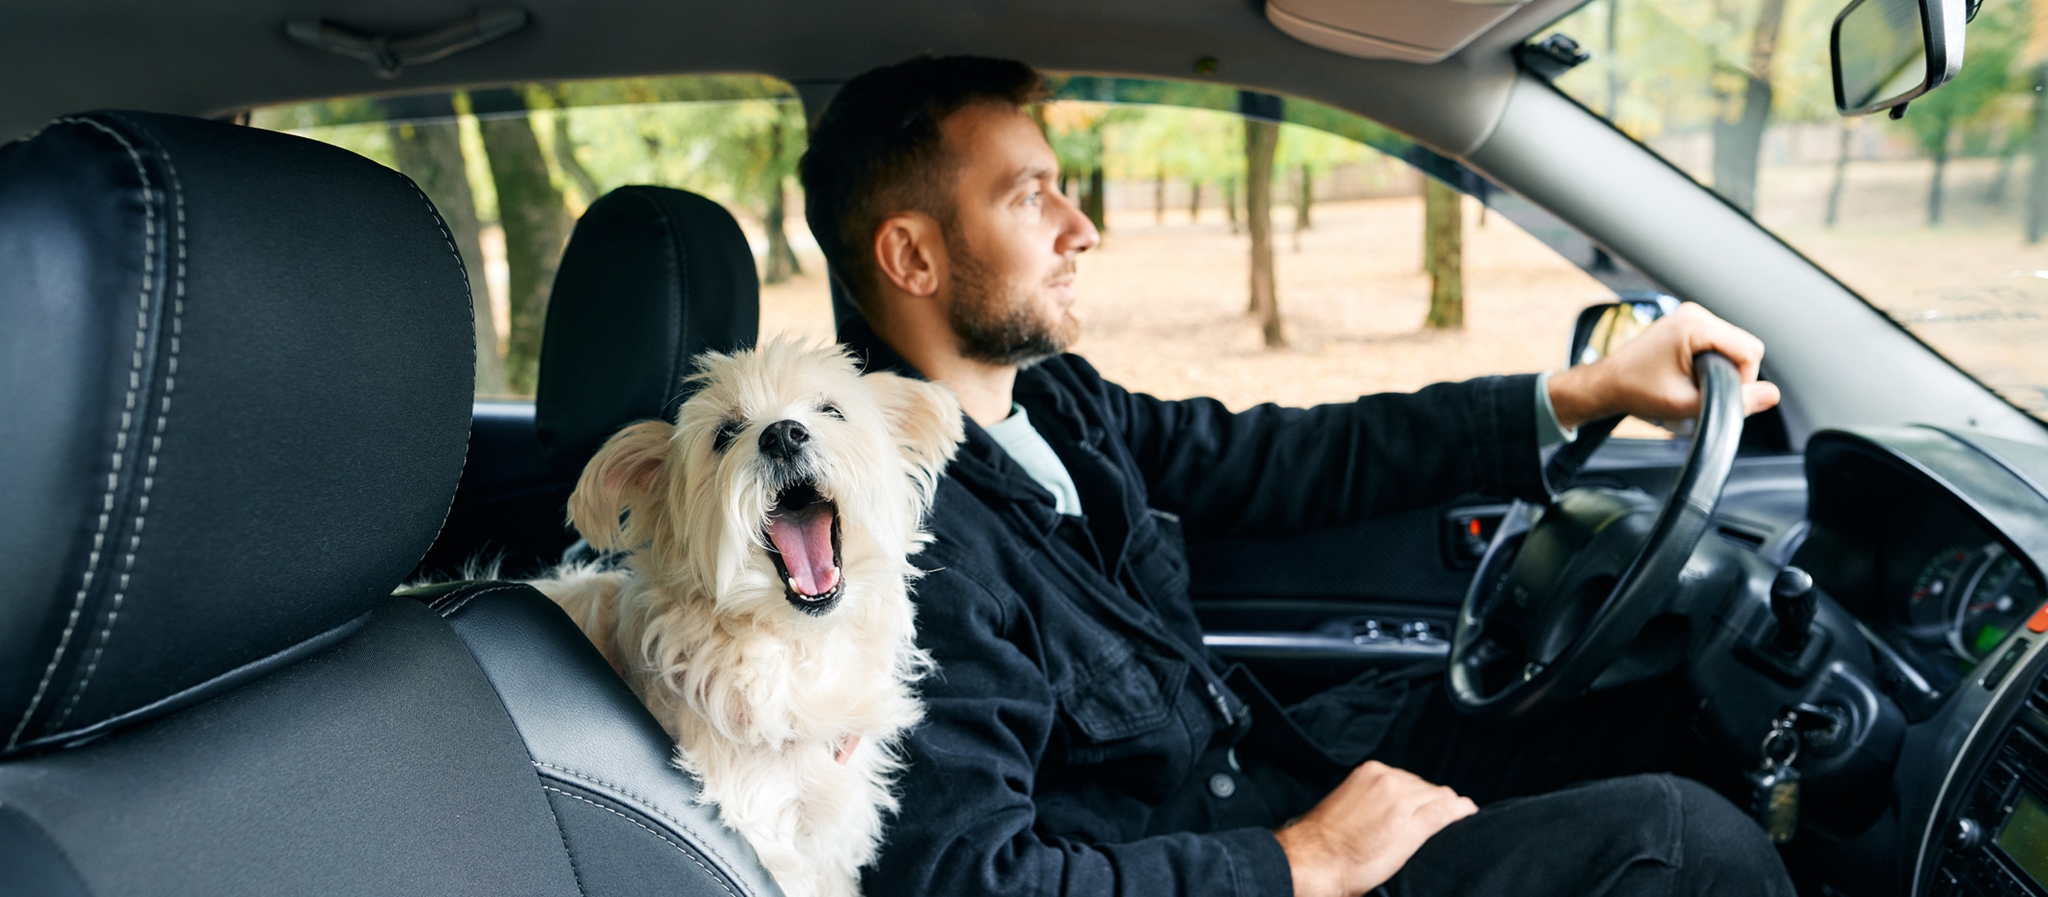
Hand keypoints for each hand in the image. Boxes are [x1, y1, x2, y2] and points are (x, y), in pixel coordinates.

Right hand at [1274, 761, 1477, 896]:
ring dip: (1448, 808)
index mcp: (1371, 772)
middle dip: (1433, 801)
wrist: (1316, 860)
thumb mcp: (1347, 804)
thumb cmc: (1326, 840)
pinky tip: (1469, 813)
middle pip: (1426, 787)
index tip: (1426, 806)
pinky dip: (1460, 812)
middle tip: (1438, 818)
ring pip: (1439, 797)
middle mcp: (1388, 780)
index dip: (1421, 795)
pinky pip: (1446, 812)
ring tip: (1457, 817)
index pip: (1410, 779)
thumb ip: (1369, 796)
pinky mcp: (1412, 825)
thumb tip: (1384, 805)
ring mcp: (1402, 801)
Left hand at [1546, 301, 1782, 430]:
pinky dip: (1714, 363)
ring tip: (1693, 384)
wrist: (1607, 383)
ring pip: (1734, 346)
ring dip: (1723, 370)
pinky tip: (1691, 375)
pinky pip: (1720, 343)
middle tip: (1703, 393)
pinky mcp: (1688, 324)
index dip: (1743, 380)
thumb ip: (1732, 401)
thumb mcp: (1686, 405)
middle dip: (1733, 375)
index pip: (1750, 351)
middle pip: (1745, 347)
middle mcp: (1695, 314)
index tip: (1718, 396)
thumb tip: (1773, 394)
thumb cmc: (1637, 392)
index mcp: (1695, 326)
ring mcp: (1691, 316)